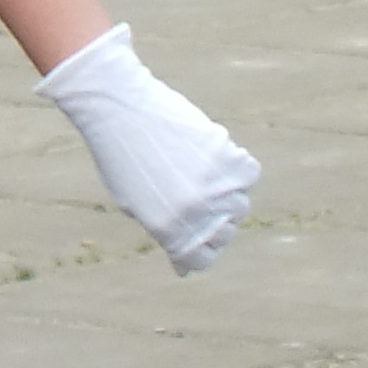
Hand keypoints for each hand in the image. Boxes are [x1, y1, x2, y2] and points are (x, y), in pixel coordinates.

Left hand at [39, 24, 256, 272]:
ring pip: (239, 205)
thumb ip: (165, 228)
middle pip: (223, 234)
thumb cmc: (119, 154)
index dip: (198, 254)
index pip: (200, 260)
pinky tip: (212, 155)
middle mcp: (195, 214)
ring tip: (195, 170)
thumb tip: (185, 258)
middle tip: (193, 197)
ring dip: (224, 194)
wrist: (119, 108)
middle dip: (213, 224)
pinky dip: (236, 168)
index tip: (195, 244)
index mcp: (167, 230)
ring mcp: (215, 187)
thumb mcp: (132, 202)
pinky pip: (248, 175)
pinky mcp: (229, 159)